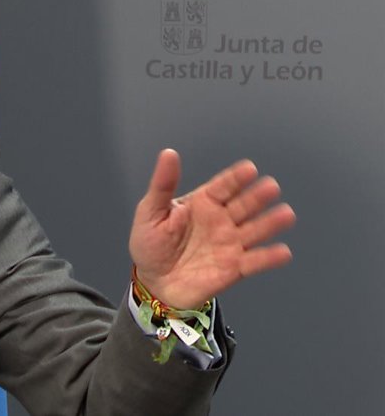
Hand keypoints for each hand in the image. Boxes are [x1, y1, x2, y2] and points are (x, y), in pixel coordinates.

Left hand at [128, 149, 295, 309]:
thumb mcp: (151, 211)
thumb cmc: (151, 243)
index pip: (223, 186)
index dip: (235, 178)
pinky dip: (268, 258)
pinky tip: (282, 252)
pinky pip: (253, 262)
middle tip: (271, 186)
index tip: (249, 169)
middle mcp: (222, 220)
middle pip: (243, 205)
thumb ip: (162, 185)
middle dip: (257, 196)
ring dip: (270, 223)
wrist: (153, 281)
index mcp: (203, 203)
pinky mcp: (234, 268)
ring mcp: (230, 244)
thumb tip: (169, 154)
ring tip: (285, 214)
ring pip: (254, 231)